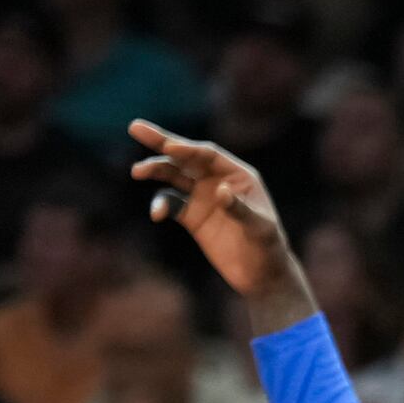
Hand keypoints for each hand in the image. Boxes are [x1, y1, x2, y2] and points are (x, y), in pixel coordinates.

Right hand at [128, 120, 300, 304]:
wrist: (261, 275)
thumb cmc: (268, 247)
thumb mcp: (260, 228)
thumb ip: (240, 209)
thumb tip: (220, 191)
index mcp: (238, 174)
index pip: (208, 155)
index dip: (188, 149)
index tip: (169, 147)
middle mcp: (217, 180)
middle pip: (185, 157)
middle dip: (161, 142)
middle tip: (135, 127)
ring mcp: (202, 197)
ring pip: (173, 176)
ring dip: (155, 171)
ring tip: (137, 171)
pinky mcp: (192, 217)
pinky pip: (171, 204)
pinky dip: (161, 205)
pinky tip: (156, 213)